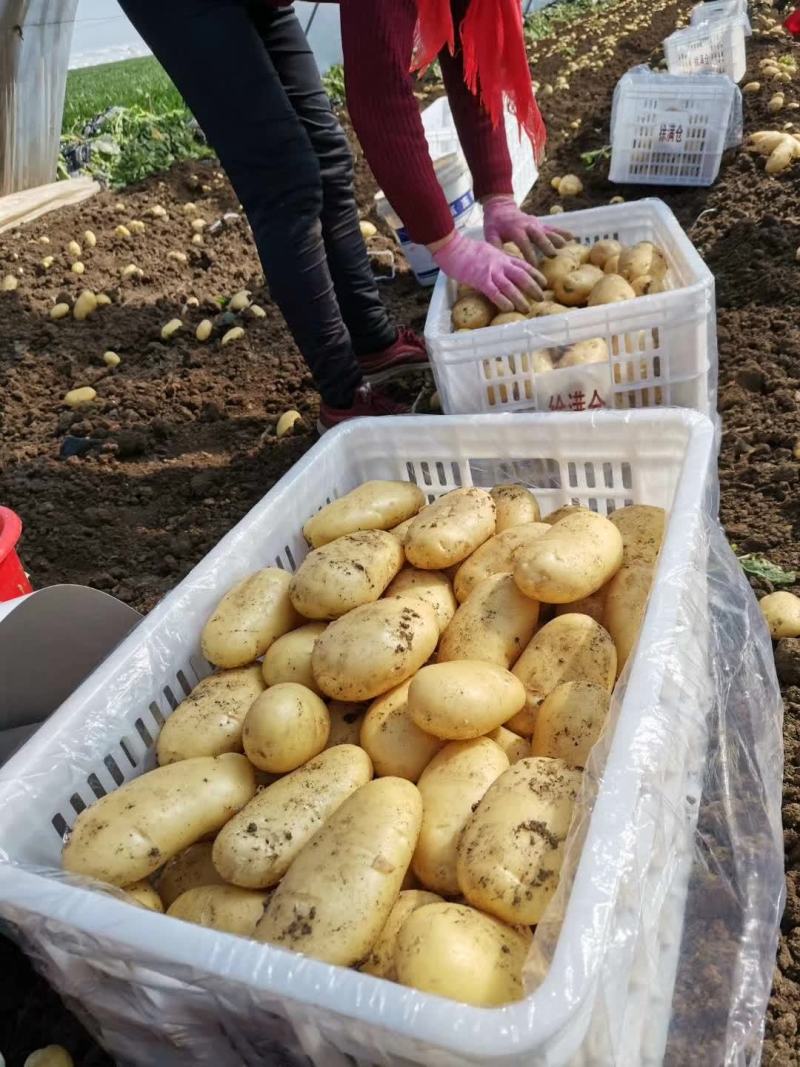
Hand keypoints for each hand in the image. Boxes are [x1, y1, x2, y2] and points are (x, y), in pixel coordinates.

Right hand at [431, 231, 545, 311]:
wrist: (452, 247)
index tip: (544, 282)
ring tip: (527, 308)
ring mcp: (490, 271)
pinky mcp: (479, 279)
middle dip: (533, 287)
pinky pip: (493, 292)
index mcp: (502, 256)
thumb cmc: (466, 250)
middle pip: (522, 276)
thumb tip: (503, 268)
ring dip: (520, 298)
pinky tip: (508, 308)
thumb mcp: (487, 251)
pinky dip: (502, 300)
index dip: (535, 274)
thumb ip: (497, 259)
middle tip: (541, 298)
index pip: (524, 265)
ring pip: (510, 286)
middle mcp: (500, 263)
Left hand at [482, 195, 571, 261]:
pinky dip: (562, 232)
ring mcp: (536, 224)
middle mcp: (528, 226)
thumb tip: (501, 261)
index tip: (535, 267)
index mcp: (515, 230)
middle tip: (553, 256)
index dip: (530, 255)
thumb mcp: (490, 235)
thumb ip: (495, 246)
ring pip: (548, 231)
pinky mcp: (540, 223)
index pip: (524, 244)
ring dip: (557, 238)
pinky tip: (573, 238)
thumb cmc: (494, 224)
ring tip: (566, 246)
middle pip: (539, 237)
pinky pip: (552, 228)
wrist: (500, 207)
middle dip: (546, 246)